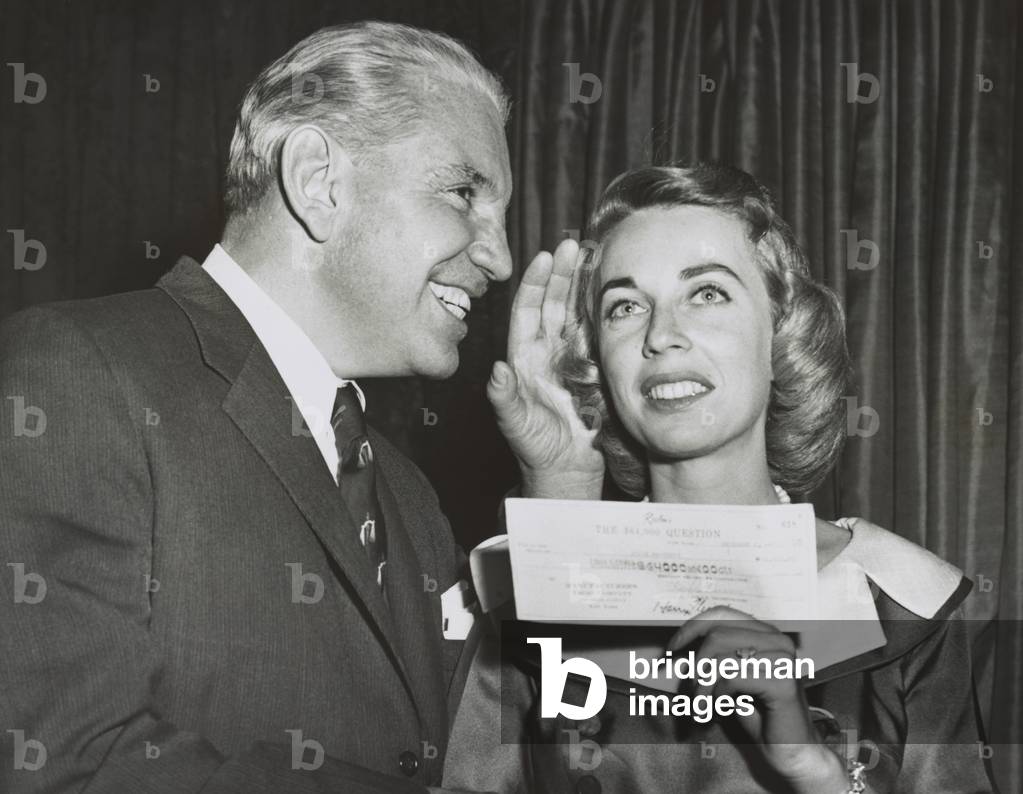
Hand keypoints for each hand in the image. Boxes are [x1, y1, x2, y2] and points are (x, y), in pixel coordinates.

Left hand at [487, 238, 604, 498]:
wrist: (564, 466)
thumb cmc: (534, 446)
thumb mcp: (514, 423)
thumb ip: (504, 398)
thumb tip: (496, 371)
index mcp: (523, 358)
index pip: (527, 312)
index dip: (535, 284)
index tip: (545, 258)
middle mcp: (545, 352)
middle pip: (552, 304)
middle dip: (561, 274)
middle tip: (572, 245)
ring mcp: (569, 359)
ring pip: (574, 313)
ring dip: (581, 285)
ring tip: (591, 257)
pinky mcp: (592, 369)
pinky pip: (595, 334)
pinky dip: (600, 311)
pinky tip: (609, 290)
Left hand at [668, 606, 847, 792]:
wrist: (793, 752)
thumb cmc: (761, 717)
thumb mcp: (730, 679)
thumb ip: (715, 657)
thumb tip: (681, 642)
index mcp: (766, 633)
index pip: (722, 614)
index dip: (692, 627)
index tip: (672, 649)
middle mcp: (778, 640)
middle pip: (717, 635)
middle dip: (697, 666)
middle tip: (695, 694)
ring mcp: (784, 658)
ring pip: (722, 657)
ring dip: (704, 685)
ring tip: (704, 706)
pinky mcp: (783, 682)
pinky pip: (732, 677)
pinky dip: (717, 695)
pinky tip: (720, 709)